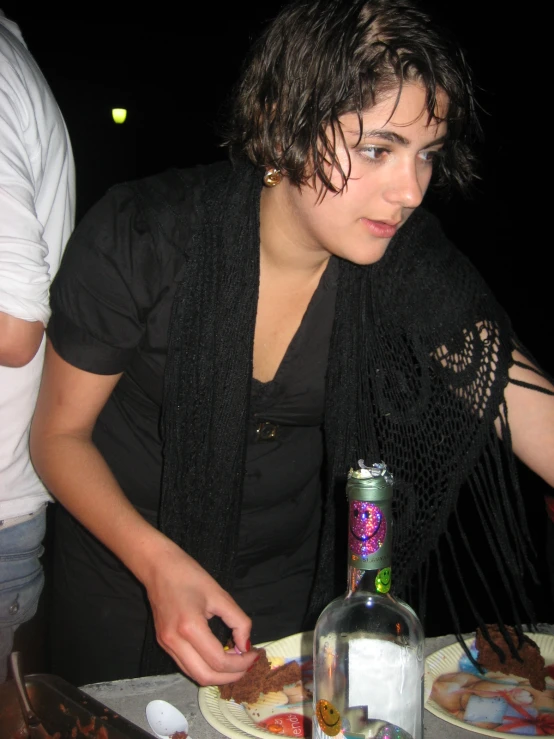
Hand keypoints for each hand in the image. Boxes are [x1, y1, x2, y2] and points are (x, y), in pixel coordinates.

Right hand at [142, 540, 258, 685]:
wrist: (158, 567)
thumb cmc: (190, 575)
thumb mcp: (220, 595)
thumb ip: (238, 622)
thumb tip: (245, 646)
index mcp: (190, 627)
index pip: (219, 661)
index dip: (241, 664)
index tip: (254, 655)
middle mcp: (175, 642)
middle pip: (206, 677)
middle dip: (230, 676)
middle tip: (247, 665)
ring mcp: (166, 645)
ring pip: (195, 675)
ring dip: (218, 675)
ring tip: (235, 662)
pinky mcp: (163, 644)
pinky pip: (186, 666)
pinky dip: (205, 667)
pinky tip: (217, 656)